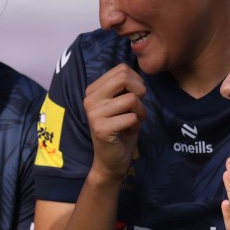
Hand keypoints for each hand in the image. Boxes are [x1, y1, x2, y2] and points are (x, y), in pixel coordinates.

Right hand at [83, 64, 145, 181]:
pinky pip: (132, 118)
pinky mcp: (101, 129)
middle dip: (139, 92)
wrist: (110, 160)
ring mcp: (94, 114)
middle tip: (136, 107)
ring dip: (139, 113)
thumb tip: (137, 74)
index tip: (135, 97)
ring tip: (130, 122)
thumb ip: (125, 87)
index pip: (122, 69)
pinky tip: (126, 132)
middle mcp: (90, 99)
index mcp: (93, 90)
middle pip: (124, 77)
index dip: (137, 82)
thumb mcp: (121, 103)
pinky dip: (136, 126)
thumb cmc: (120, 129)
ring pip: (131, 99)